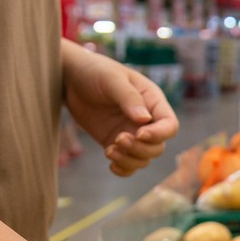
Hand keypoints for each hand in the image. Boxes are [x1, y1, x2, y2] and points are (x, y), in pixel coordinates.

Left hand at [60, 38, 179, 176]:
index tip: (138, 133)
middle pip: (158, 147)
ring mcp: (131, 133)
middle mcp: (146, 120)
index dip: (159, 134)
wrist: (70, 78)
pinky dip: (123, 169)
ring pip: (144, 158)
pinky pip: (127, 163)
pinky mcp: (115, 142)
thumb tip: (145, 120)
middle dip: (140, 149)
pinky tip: (111, 164)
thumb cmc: (95, 71)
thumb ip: (129, 99)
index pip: (169, 125)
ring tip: (109, 150)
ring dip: (129, 160)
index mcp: (152, 101)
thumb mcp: (112, 80)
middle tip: (118, 139)